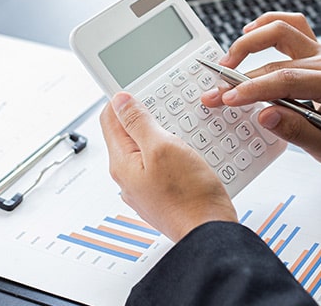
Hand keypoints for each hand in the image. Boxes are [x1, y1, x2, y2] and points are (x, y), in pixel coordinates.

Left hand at [100, 92, 237, 241]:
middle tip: (168, 110)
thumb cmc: (190, 196)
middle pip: (129, 134)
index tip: (142, 89)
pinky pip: (163, 166)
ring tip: (183, 132)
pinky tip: (191, 154)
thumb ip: (139, 122)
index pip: (110, 118)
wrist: (210, 232)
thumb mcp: (163, 147)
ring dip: (164, 136)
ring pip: (148, 150)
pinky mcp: (163, 196)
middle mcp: (128, 178)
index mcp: (122, 163)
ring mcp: (145, 189)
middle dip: (148, 117)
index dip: (124, 99)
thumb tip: (120, 101)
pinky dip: (175, 155)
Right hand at [201, 12, 320, 169]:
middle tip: (216, 93)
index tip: (228, 99)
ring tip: (227, 61)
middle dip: (241, 76)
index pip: (288, 80)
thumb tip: (264, 114)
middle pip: (278, 58)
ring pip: (283, 29)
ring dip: (251, 41)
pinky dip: (268, 25)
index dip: (253, 89)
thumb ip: (296, 131)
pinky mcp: (317, 50)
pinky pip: (292, 25)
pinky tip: (248, 32)